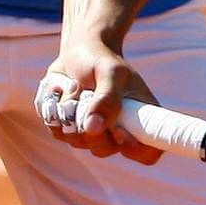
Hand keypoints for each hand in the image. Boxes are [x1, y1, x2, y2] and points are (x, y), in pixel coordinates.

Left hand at [36, 47, 163, 165]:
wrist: (77, 53)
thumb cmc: (100, 59)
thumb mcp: (109, 72)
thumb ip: (106, 99)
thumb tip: (93, 129)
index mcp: (141, 118)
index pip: (149, 151)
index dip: (135, 150)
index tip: (119, 131)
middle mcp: (119, 130)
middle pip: (106, 149)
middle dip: (92, 126)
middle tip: (86, 98)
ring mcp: (95, 132)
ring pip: (81, 142)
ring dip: (72, 114)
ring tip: (75, 87)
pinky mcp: (72, 129)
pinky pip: (60, 133)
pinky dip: (57, 113)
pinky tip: (61, 94)